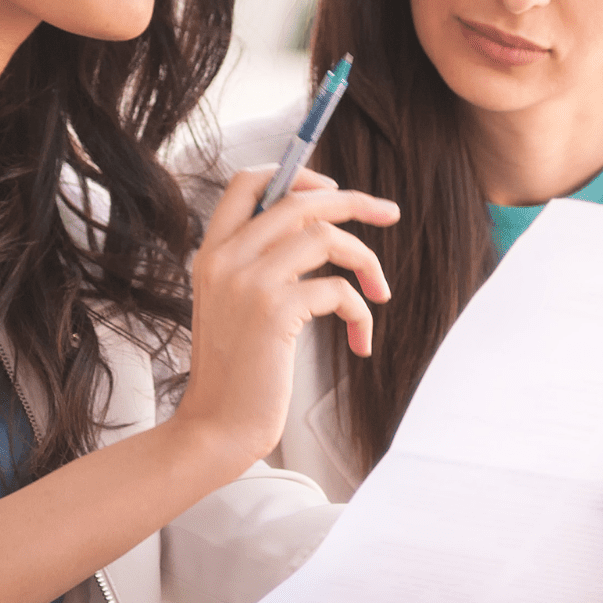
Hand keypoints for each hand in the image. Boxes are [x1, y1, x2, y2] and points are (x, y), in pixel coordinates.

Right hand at [180, 166, 399, 466]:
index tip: (333, 190)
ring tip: (379, 292)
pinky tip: (362, 340)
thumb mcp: (232, 305)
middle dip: (355, 201)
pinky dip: (361, 311)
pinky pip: (338, 289)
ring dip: (366, 260)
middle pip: (300, 199)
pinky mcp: (274, 311)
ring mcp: (247, 282)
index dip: (297, 174)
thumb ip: (258, 264)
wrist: (215, 428)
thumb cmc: (235, 373)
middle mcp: (225, 257)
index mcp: (212, 251)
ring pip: (325, 235)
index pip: (248, 181)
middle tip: (390, 212)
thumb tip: (317, 231)